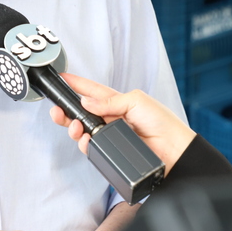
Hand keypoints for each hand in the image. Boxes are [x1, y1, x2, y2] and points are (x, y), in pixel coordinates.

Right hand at [51, 74, 195, 174]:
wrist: (174, 150)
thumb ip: (109, 101)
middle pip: (82, 112)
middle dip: (67, 111)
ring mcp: (110, 135)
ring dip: (74, 128)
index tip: (62, 79)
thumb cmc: (162, 122)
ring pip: (83, 131)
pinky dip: (84, 144)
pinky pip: (91, 147)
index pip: (92, 91)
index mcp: (118, 101)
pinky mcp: (111, 151)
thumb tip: (86, 101)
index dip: (76, 84)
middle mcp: (111, 118)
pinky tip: (85, 140)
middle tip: (57, 110)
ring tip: (76, 127)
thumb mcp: (136, 101)